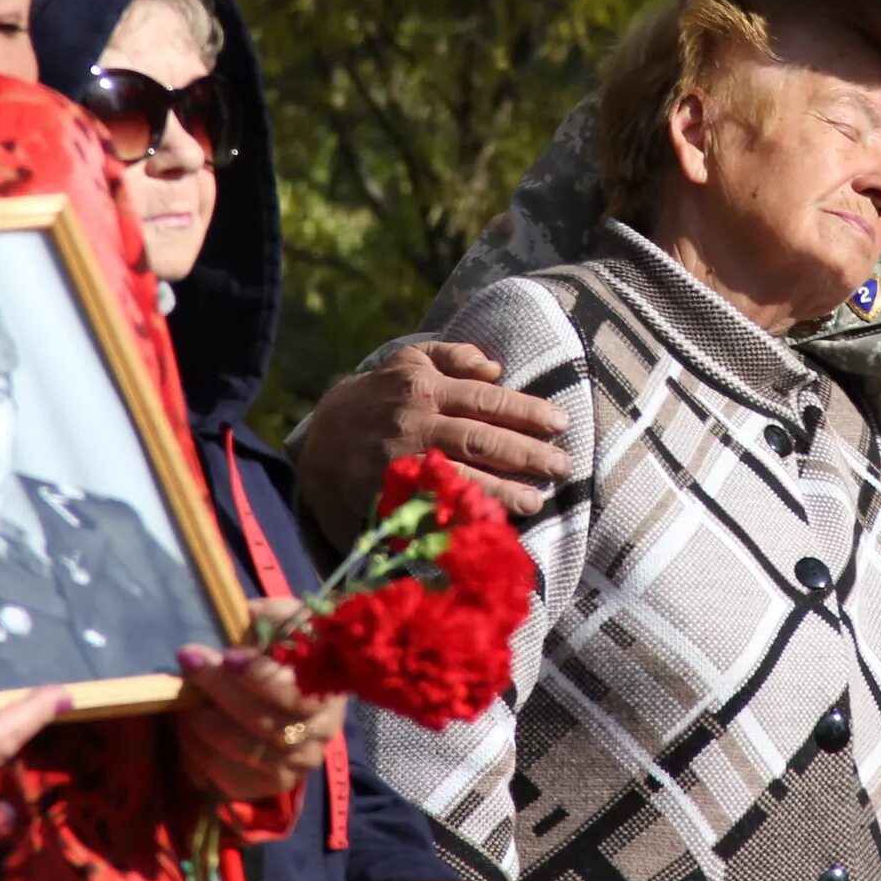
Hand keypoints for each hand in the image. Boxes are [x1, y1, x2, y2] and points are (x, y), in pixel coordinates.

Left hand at [176, 600, 347, 802]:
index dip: (258, 677)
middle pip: (264, 724)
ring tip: (184, 703)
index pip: (293, 693)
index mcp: (328, 692)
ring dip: (204, 728)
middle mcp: (320, 734)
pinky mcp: (274, 784)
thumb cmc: (289, 655)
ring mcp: (298, 764)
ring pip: (243, 753)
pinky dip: (203, 759)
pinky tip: (192, 734)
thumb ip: (273, 617)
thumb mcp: (289, 626)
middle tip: (190, 663)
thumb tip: (249, 614)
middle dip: (219, 692)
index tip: (225, 656)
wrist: (300, 696)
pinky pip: (232, 780)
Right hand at [297, 342, 569, 538]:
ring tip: (535, 502)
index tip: (561, 424)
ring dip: (500, 491)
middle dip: (525, 455)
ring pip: (457, 476)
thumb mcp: (408, 361)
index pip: (487, 401)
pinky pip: (427, 507)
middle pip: (480, 440)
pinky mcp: (383, 495)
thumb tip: (496, 367)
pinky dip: (458, 516)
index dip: (527, 413)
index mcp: (424, 387)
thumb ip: (453, 355)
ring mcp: (397, 461)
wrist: (318, 438)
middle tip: (563, 466)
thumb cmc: (378, 396)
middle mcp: (412, 422)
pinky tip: (487, 524)